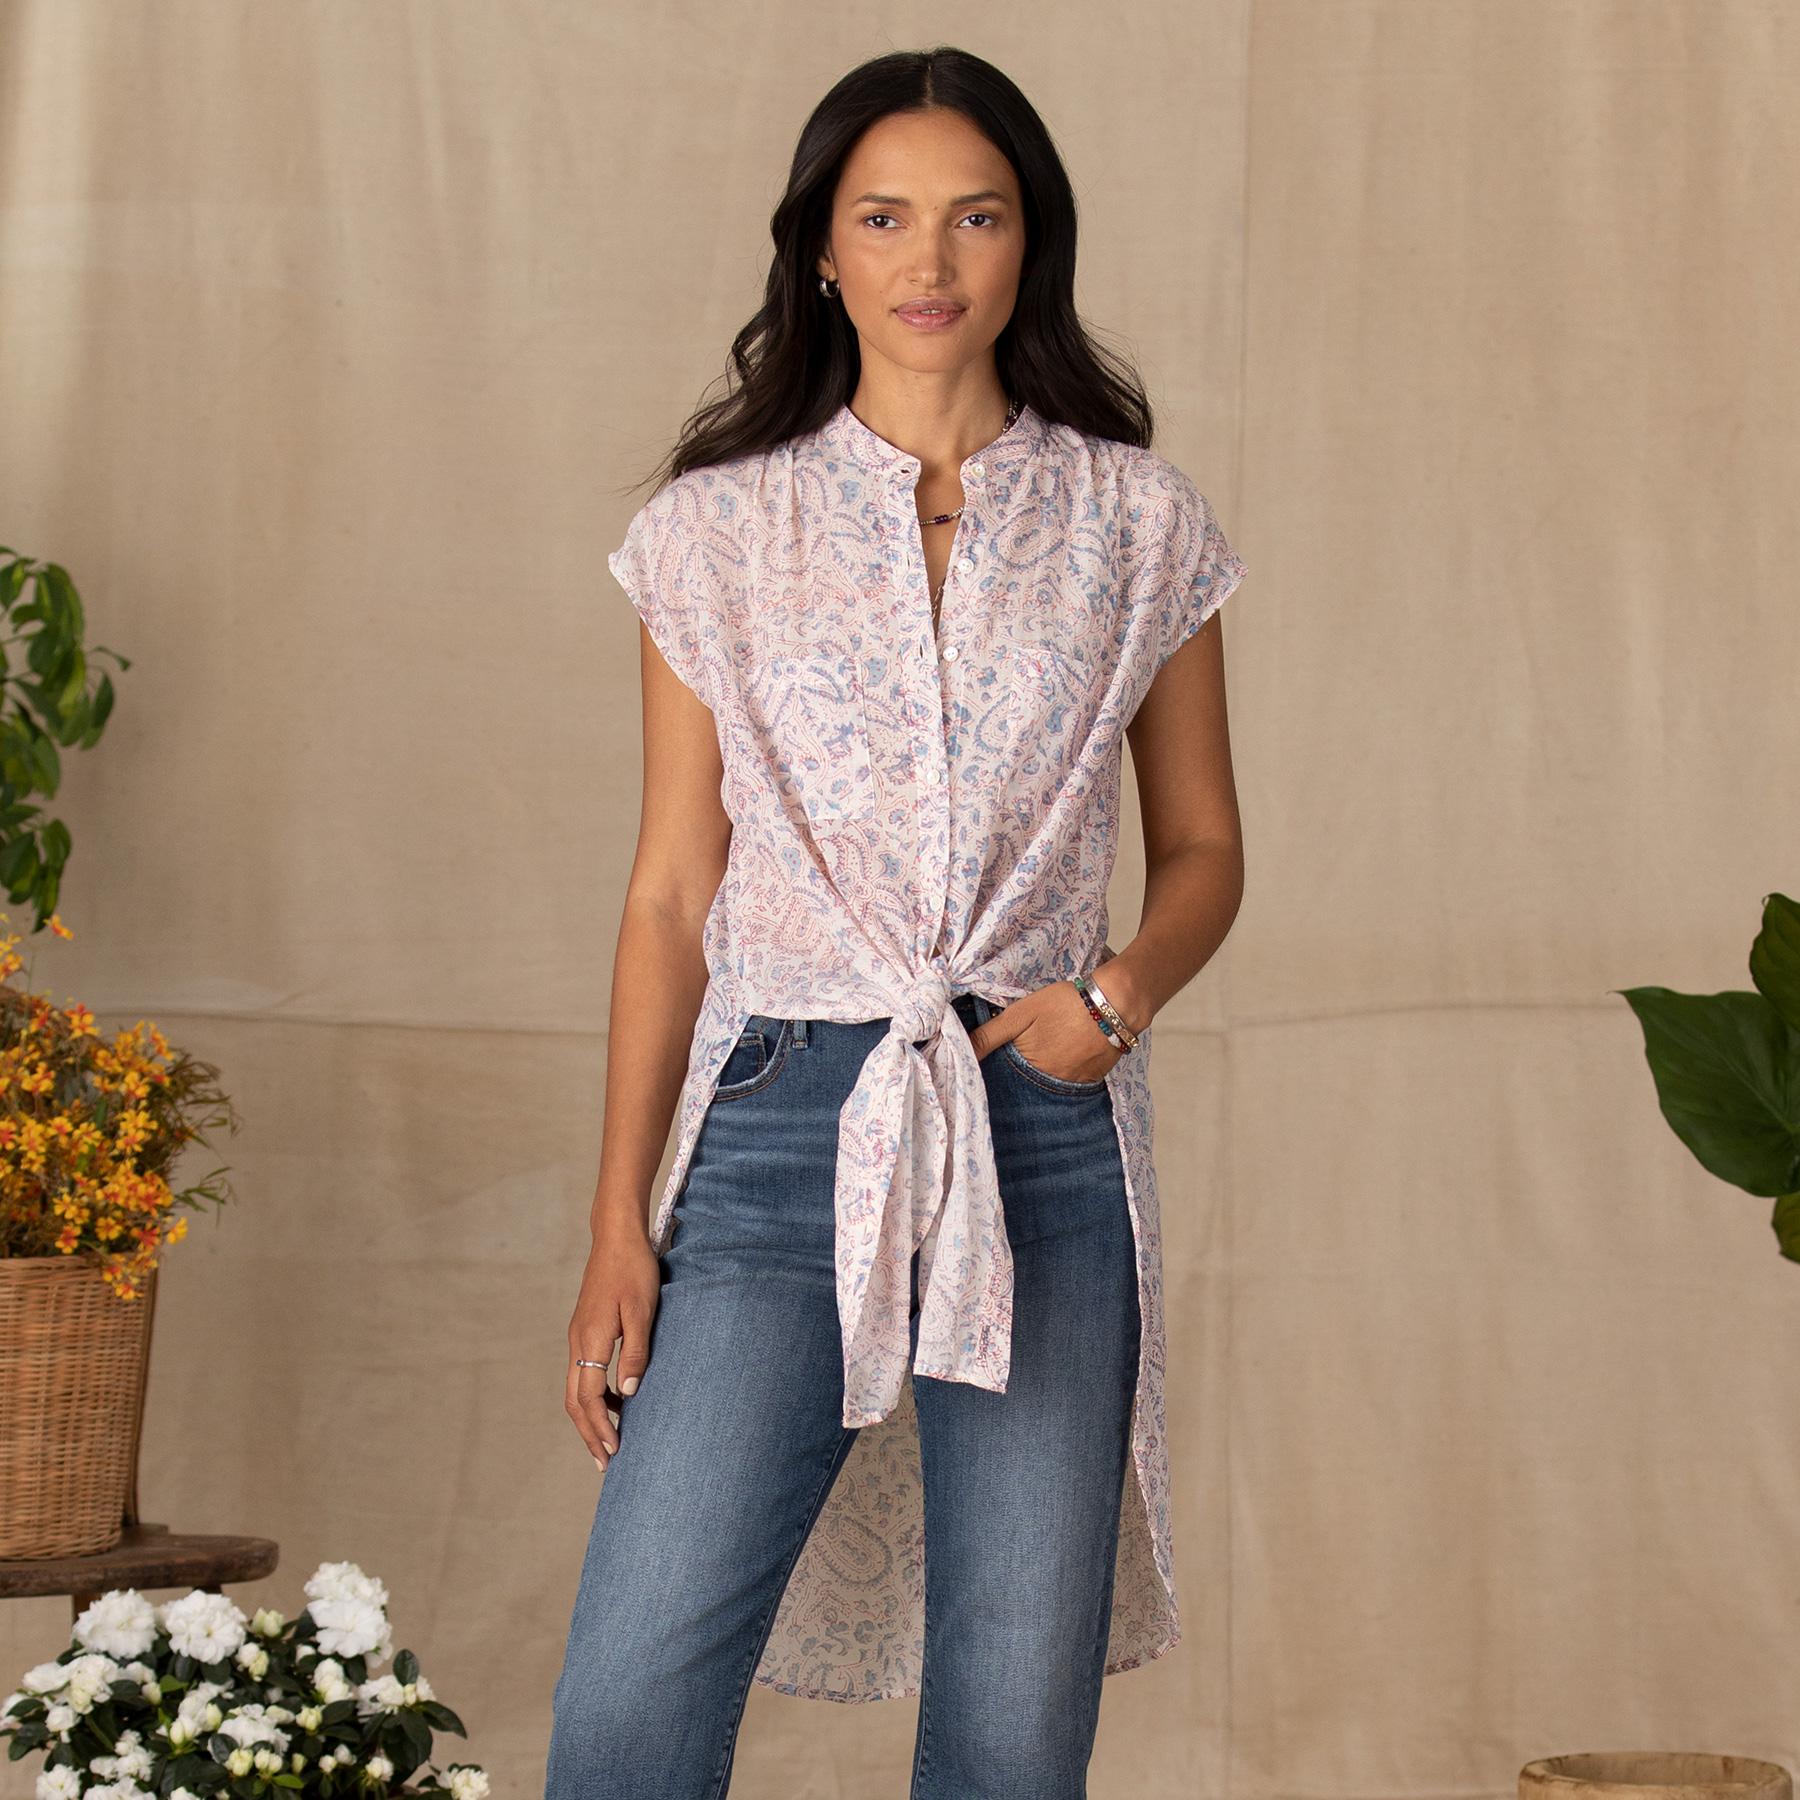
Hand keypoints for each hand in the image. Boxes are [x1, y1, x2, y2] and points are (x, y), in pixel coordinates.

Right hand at [566, 1220, 660, 1472]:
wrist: (616, 1237)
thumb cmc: (634, 1270)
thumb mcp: (643, 1312)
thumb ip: (636, 1353)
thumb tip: (630, 1393)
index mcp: (590, 1340)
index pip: (589, 1398)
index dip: (600, 1428)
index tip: (615, 1452)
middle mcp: (577, 1342)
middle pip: (575, 1401)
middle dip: (589, 1434)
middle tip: (605, 1464)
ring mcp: (578, 1335)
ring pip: (576, 1388)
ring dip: (590, 1418)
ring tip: (609, 1441)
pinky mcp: (585, 1329)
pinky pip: (583, 1372)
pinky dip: (594, 1395)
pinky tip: (617, 1402)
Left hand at [971, 980, 1123, 1084]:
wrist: (1115, 1003)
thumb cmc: (1066, 1003)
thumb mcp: (1022, 1013)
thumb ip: (991, 1035)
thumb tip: (964, 1052)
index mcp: (1029, 1067)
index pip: (1004, 1080)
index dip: (997, 1072)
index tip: (991, 1067)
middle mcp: (1051, 1083)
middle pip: (1027, 1085)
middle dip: (1020, 1075)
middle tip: (1028, 1052)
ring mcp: (1073, 1083)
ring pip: (1049, 1084)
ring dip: (1043, 1073)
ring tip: (1047, 1051)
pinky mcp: (1092, 1079)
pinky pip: (1071, 1082)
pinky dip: (1064, 1071)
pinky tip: (1065, 1054)